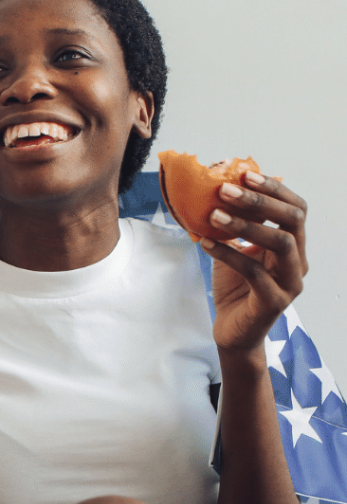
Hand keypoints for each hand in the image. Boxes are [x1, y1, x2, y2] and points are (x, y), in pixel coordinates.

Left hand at [200, 171, 306, 357]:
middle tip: (225, 189)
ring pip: (281, 244)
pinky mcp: (273, 301)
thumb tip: (222, 185)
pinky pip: (254, 272)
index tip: (244, 174)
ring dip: (246, 225)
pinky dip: (228, 253)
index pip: (295, 208)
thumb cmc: (235, 284)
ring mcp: (290, 282)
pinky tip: (206, 243)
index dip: (274, 189)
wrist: (232, 329)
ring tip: (214, 214)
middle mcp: (298, 261)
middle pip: (292, 221)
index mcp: (293, 244)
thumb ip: (237, 221)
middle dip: (260, 201)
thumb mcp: (235, 247)